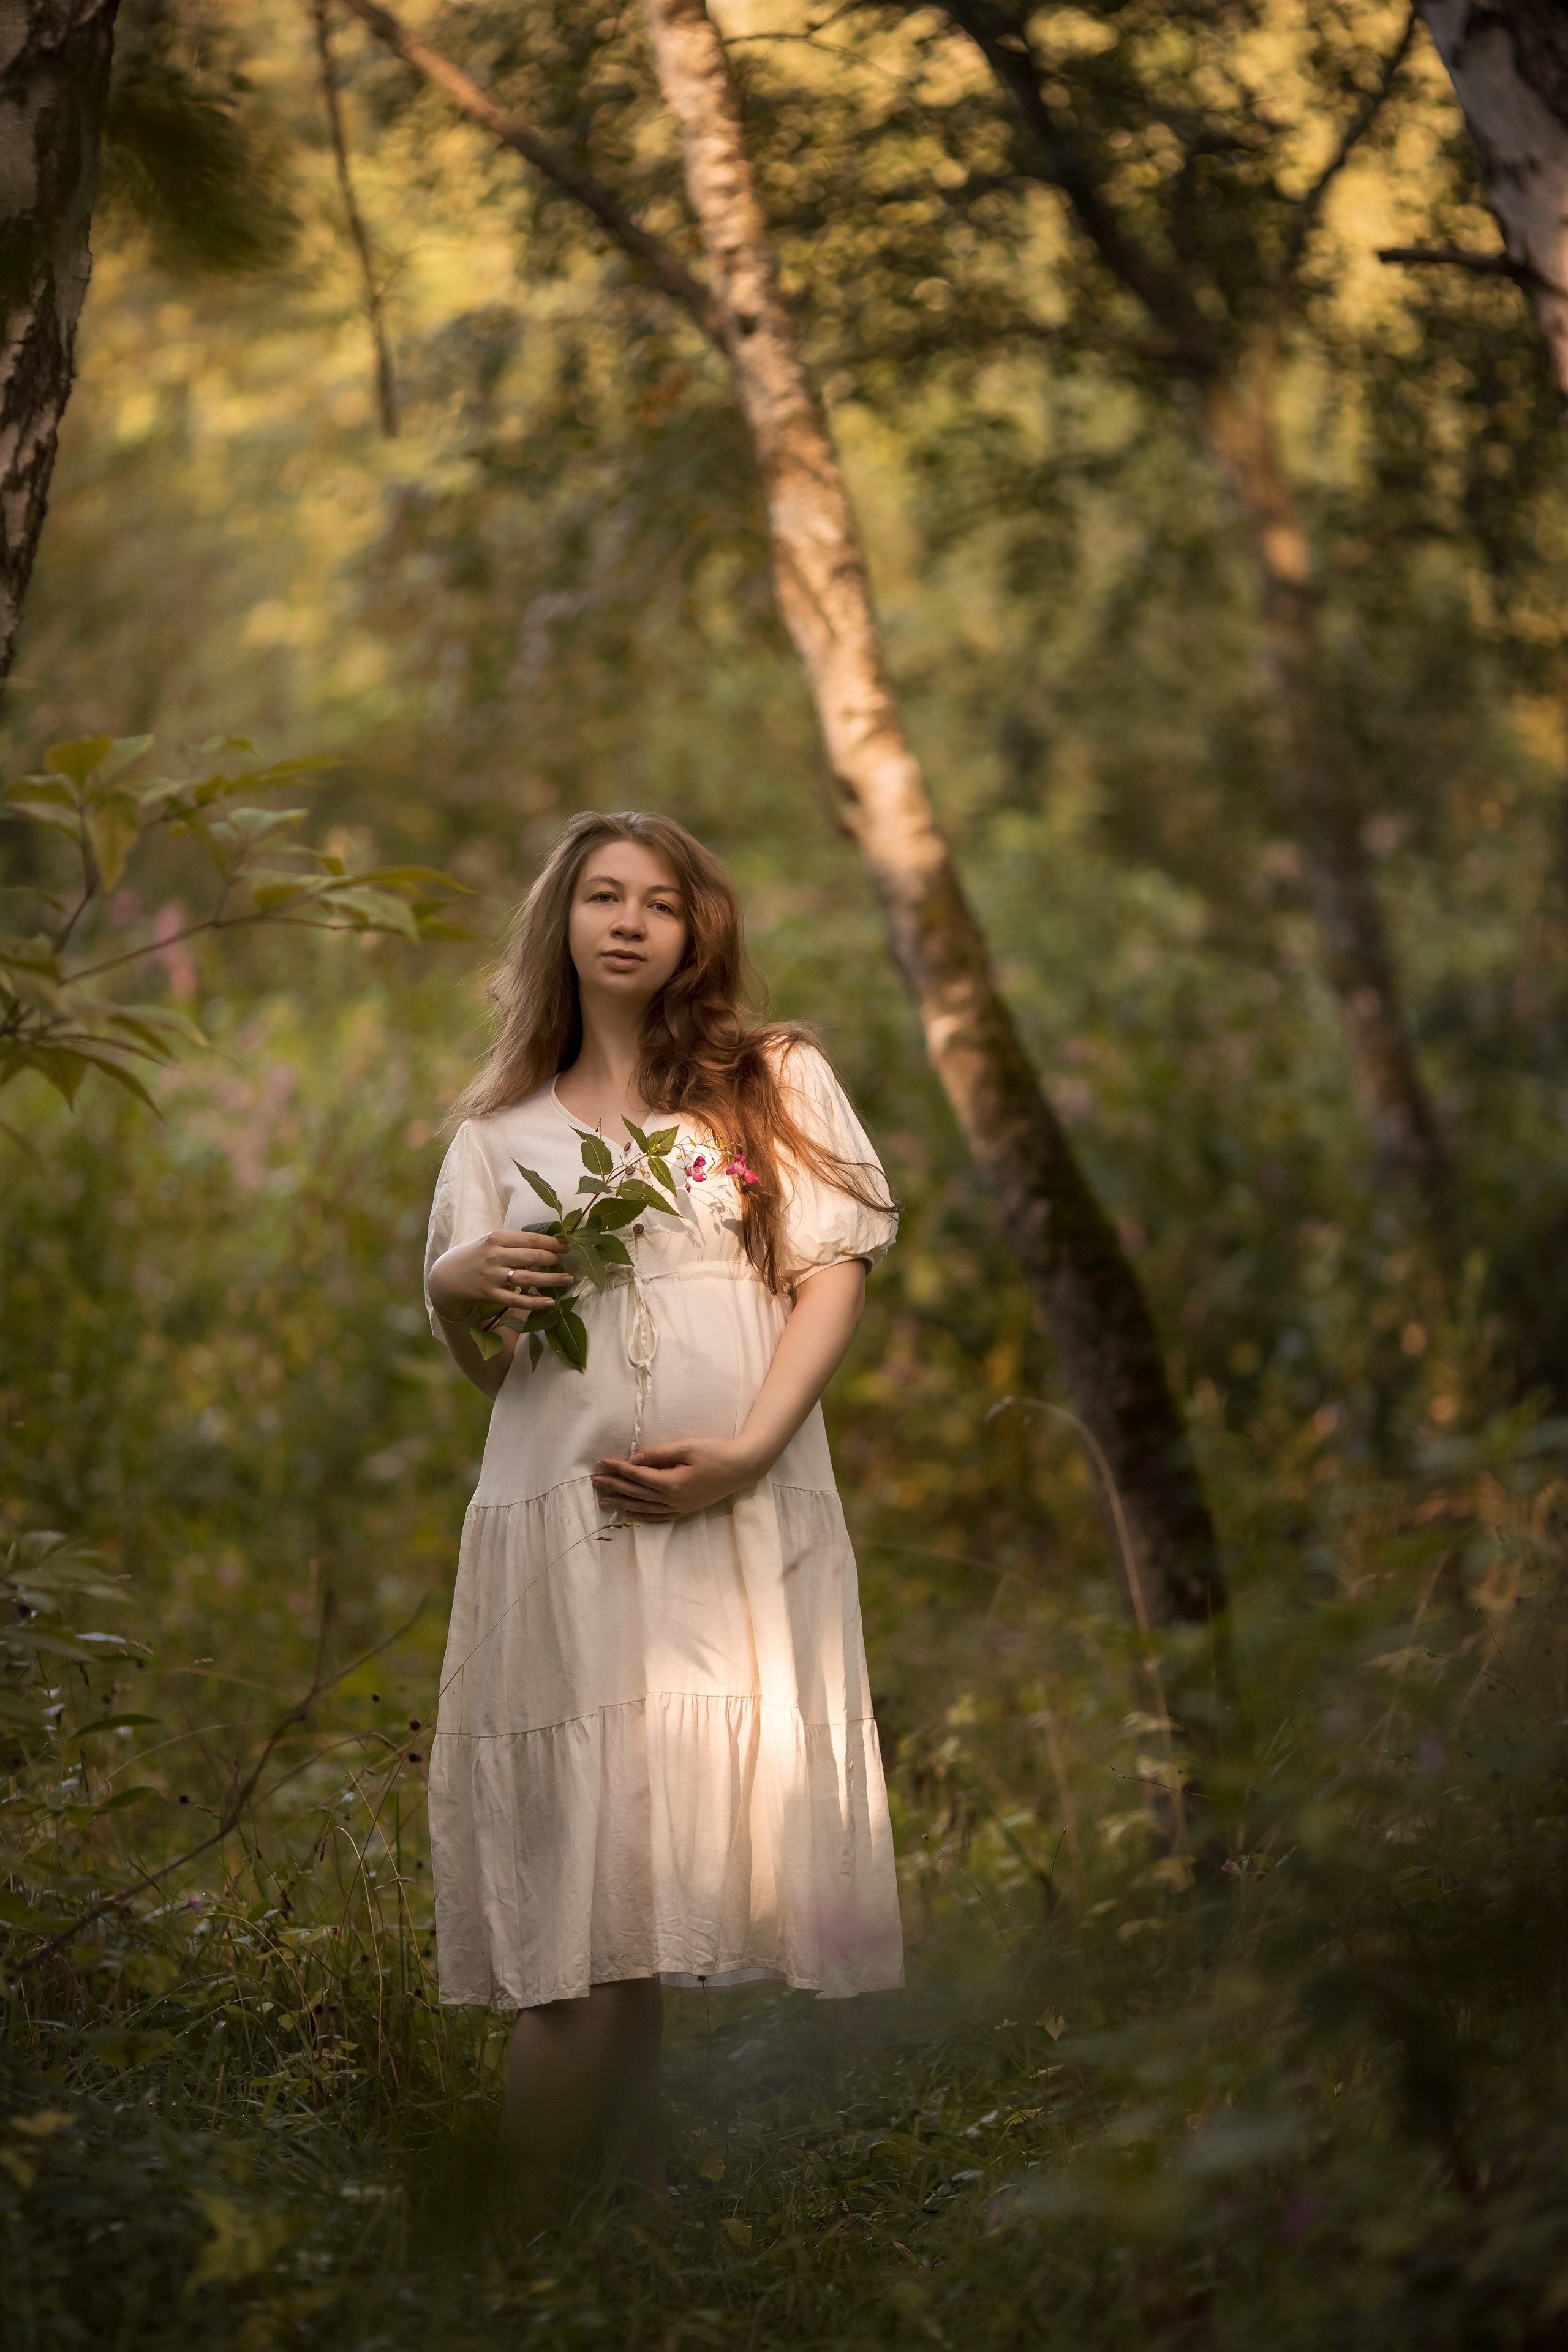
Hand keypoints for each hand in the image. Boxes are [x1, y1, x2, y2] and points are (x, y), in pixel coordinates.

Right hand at [428, 1227, 572, 1322]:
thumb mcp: (490, 1242)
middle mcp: (494, 1254)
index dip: (553, 1242)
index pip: (532, 1238)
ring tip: (567, 1280)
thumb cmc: (474, 1256)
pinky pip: (517, 1299)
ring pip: (528, 1277)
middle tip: (568, 1263)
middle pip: (533, 1256)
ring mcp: (491, 1275)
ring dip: (551, 1279)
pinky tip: (550, 1302)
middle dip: (554, 1260)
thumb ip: (513, 1242)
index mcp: (497, 1237)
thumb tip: (547, 1242)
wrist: (445, 1277)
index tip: (568, 1246)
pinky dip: (535, 1301)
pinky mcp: (489, 1294)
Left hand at [590, 1438, 759, 1522]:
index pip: (637, 1477)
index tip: (602, 1462)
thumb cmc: (715, 1453)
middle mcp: (673, 1500)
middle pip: (636, 1494)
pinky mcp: (686, 1510)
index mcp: (672, 1483)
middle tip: (594, 1481)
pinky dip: (642, 1516)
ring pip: (644, 1508)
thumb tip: (634, 1459)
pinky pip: (659, 1517)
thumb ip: (658, 1454)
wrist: (742, 1468)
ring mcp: (679, 1508)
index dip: (618, 1469)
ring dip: (622, 1504)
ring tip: (604, 1501)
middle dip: (614, 1487)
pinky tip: (632, 1514)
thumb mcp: (686, 1447)